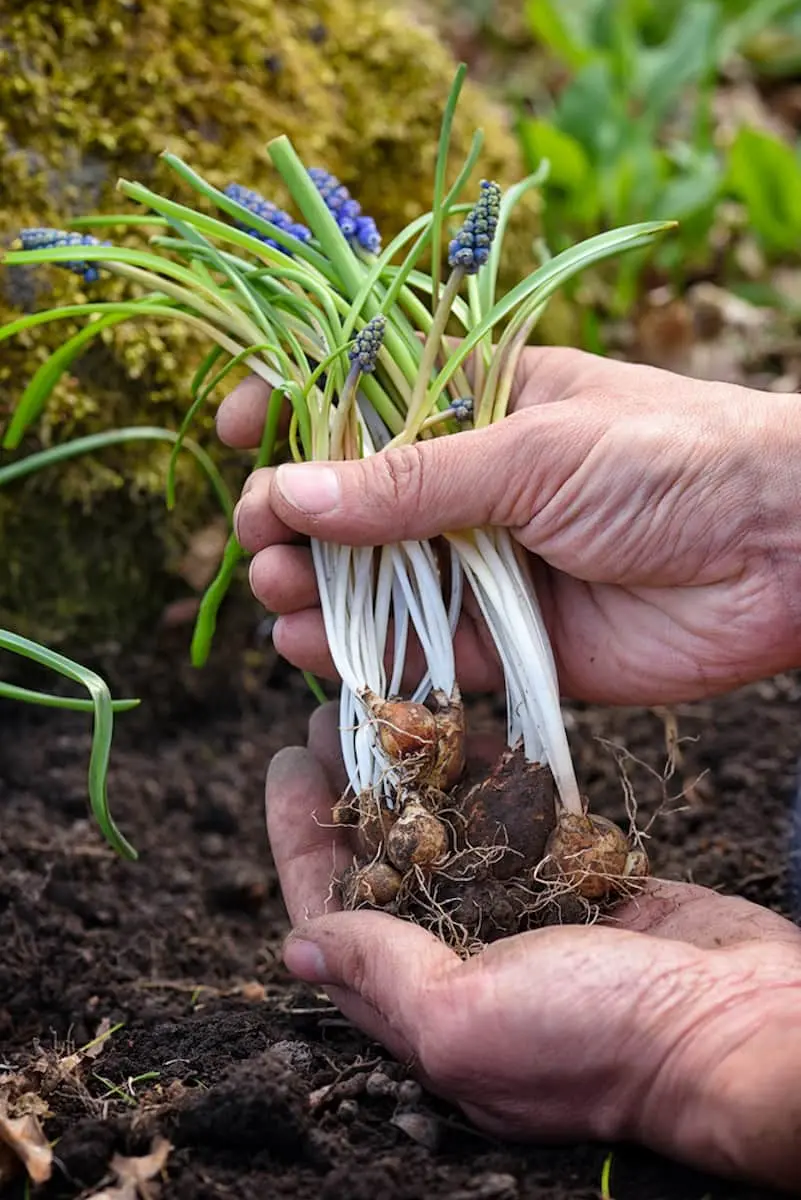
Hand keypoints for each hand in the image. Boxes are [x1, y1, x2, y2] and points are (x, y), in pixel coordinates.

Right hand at [219, 348, 800, 704]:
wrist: (786, 553)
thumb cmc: (671, 458)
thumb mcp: (533, 448)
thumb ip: (413, 482)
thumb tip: (291, 491)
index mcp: (478, 403)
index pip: (362, 397)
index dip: (292, 409)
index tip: (237, 430)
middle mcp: (474, 484)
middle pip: (355, 501)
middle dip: (293, 516)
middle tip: (257, 537)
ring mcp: (488, 565)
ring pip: (378, 581)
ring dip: (316, 587)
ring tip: (275, 591)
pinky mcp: (514, 641)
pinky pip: (425, 653)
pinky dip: (369, 655)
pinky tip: (312, 650)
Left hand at [267, 704, 800, 1192]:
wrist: (735, 1024)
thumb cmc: (601, 1039)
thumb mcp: (465, 1018)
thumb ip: (379, 975)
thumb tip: (296, 946)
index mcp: (425, 997)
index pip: (334, 908)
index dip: (300, 837)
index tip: (284, 765)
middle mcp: (465, 953)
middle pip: (385, 857)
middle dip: (353, 786)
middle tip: (331, 716)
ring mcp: (523, 910)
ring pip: (450, 826)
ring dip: (417, 769)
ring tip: (391, 705)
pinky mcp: (577, 875)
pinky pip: (518, 816)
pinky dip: (491, 773)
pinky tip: (468, 727)